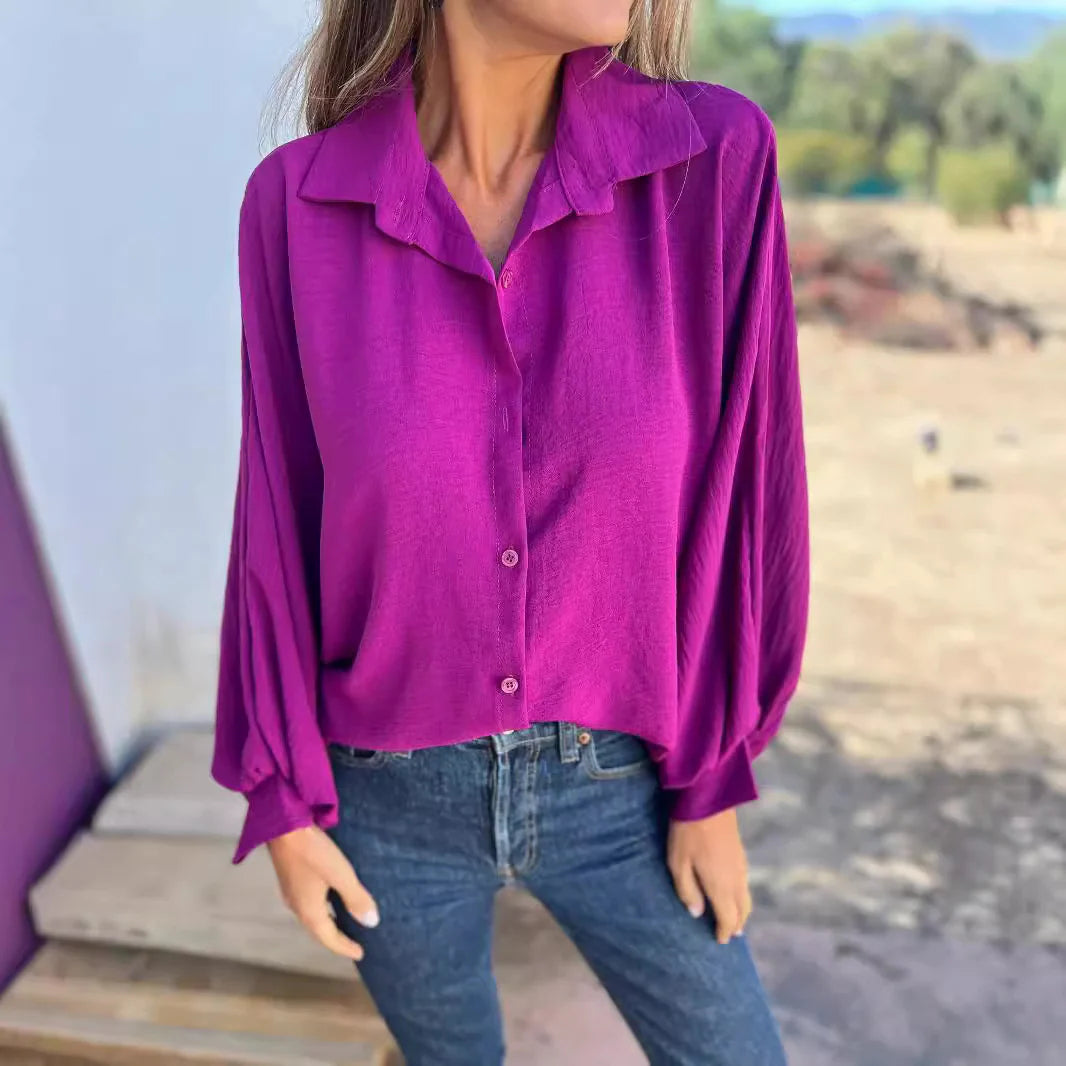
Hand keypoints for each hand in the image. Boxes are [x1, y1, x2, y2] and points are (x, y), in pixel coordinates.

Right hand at [266, 824, 379, 960]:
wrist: (283, 826)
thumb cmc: (314, 852)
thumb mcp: (341, 874)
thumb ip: (356, 898)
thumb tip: (371, 923)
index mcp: (309, 911)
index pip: (328, 938)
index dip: (345, 947)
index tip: (361, 953)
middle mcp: (296, 906)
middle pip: (318, 930)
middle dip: (335, 938)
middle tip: (353, 942)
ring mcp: (290, 891)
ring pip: (312, 916)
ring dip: (328, 922)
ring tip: (344, 922)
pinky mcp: (290, 877)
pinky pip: (308, 902)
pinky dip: (322, 908)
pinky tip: (329, 896)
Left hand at [667, 807, 752, 943]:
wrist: (708, 799)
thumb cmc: (687, 833)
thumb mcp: (678, 864)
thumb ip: (687, 891)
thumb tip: (696, 913)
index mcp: (721, 886)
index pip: (727, 918)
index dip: (724, 932)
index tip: (719, 942)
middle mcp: (736, 880)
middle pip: (742, 911)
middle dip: (736, 925)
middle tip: (730, 936)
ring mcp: (742, 866)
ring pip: (746, 897)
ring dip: (741, 911)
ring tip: (734, 919)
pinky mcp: (741, 853)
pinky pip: (746, 884)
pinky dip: (742, 896)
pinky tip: (733, 893)